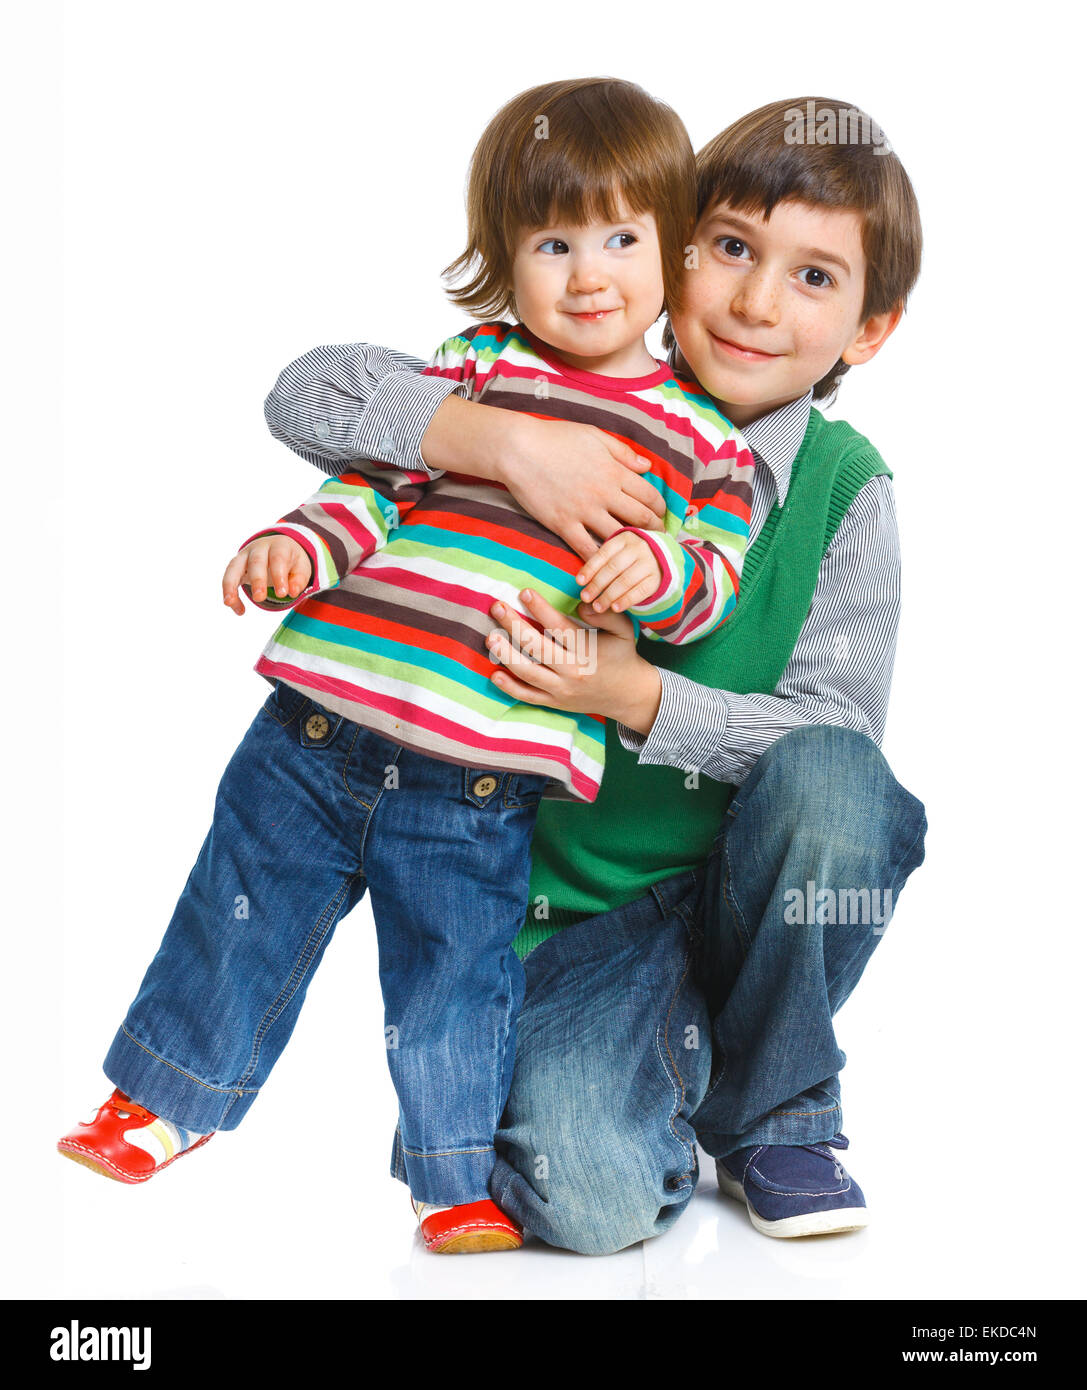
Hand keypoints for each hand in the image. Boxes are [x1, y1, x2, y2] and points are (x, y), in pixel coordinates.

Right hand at [222, 534, 312, 614]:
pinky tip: (237, 609)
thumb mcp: (301, 566)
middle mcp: (259, 548)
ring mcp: (245, 555)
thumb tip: (292, 592)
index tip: (282, 593)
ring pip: (234, 566)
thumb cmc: (291, 560)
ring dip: (231, 585)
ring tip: (229, 603)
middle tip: (259, 598)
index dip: (279, 576)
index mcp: (279, 546)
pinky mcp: (236, 566)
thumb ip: (299, 579)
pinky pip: (228, 578)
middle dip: (257, 580)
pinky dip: (229, 593)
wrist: (279, 547)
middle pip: (256, 562)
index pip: (278, 558)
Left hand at [484, 589, 662, 732]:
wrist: (627, 695)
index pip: (559, 626)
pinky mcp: (554, 702)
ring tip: (490, 637)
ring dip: (506, 655)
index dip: (540, 608)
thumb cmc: (621, 655)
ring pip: (528, 673)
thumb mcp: (624, 631)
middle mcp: (572, 671)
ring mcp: (561, 689)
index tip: (523, 592)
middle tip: (497, 607)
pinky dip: (510, 688)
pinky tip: (494, 674)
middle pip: (537, 647)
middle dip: (514, 625)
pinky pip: (528, 697)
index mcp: (587, 650)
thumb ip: (605, 614)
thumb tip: (580, 604)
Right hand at [503, 416, 666, 561]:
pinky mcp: (563, 525)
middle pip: (640, 519)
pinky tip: (606, 565)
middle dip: (654, 532)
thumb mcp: (594, 435)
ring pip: (618, 537)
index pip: (650, 496)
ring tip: (637, 556)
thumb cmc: (555, 438)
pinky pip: (587, 549)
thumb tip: (647, 467)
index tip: (661, 517)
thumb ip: (623, 452)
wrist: (518, 449)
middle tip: (658, 541)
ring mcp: (584, 511)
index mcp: (614, 471)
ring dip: (631, 548)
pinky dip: (599, 560)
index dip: (660, 509)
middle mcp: (604, 493)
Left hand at [575, 531, 661, 613]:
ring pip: (626, 580)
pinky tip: (615, 608)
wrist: (662, 560)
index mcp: (624, 538)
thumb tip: (581, 583)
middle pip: (614, 567)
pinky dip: (626, 600)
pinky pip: (640, 591)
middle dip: (597, 584)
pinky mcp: (657, 578)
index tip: (579, 582)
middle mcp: (638, 547)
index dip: (590, 568)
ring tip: (597, 607)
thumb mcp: (617, 553)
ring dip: (609, 595)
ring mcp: (650, 563)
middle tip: (585, 597)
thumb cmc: (630, 559)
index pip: (604, 553)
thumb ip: (601, 565)